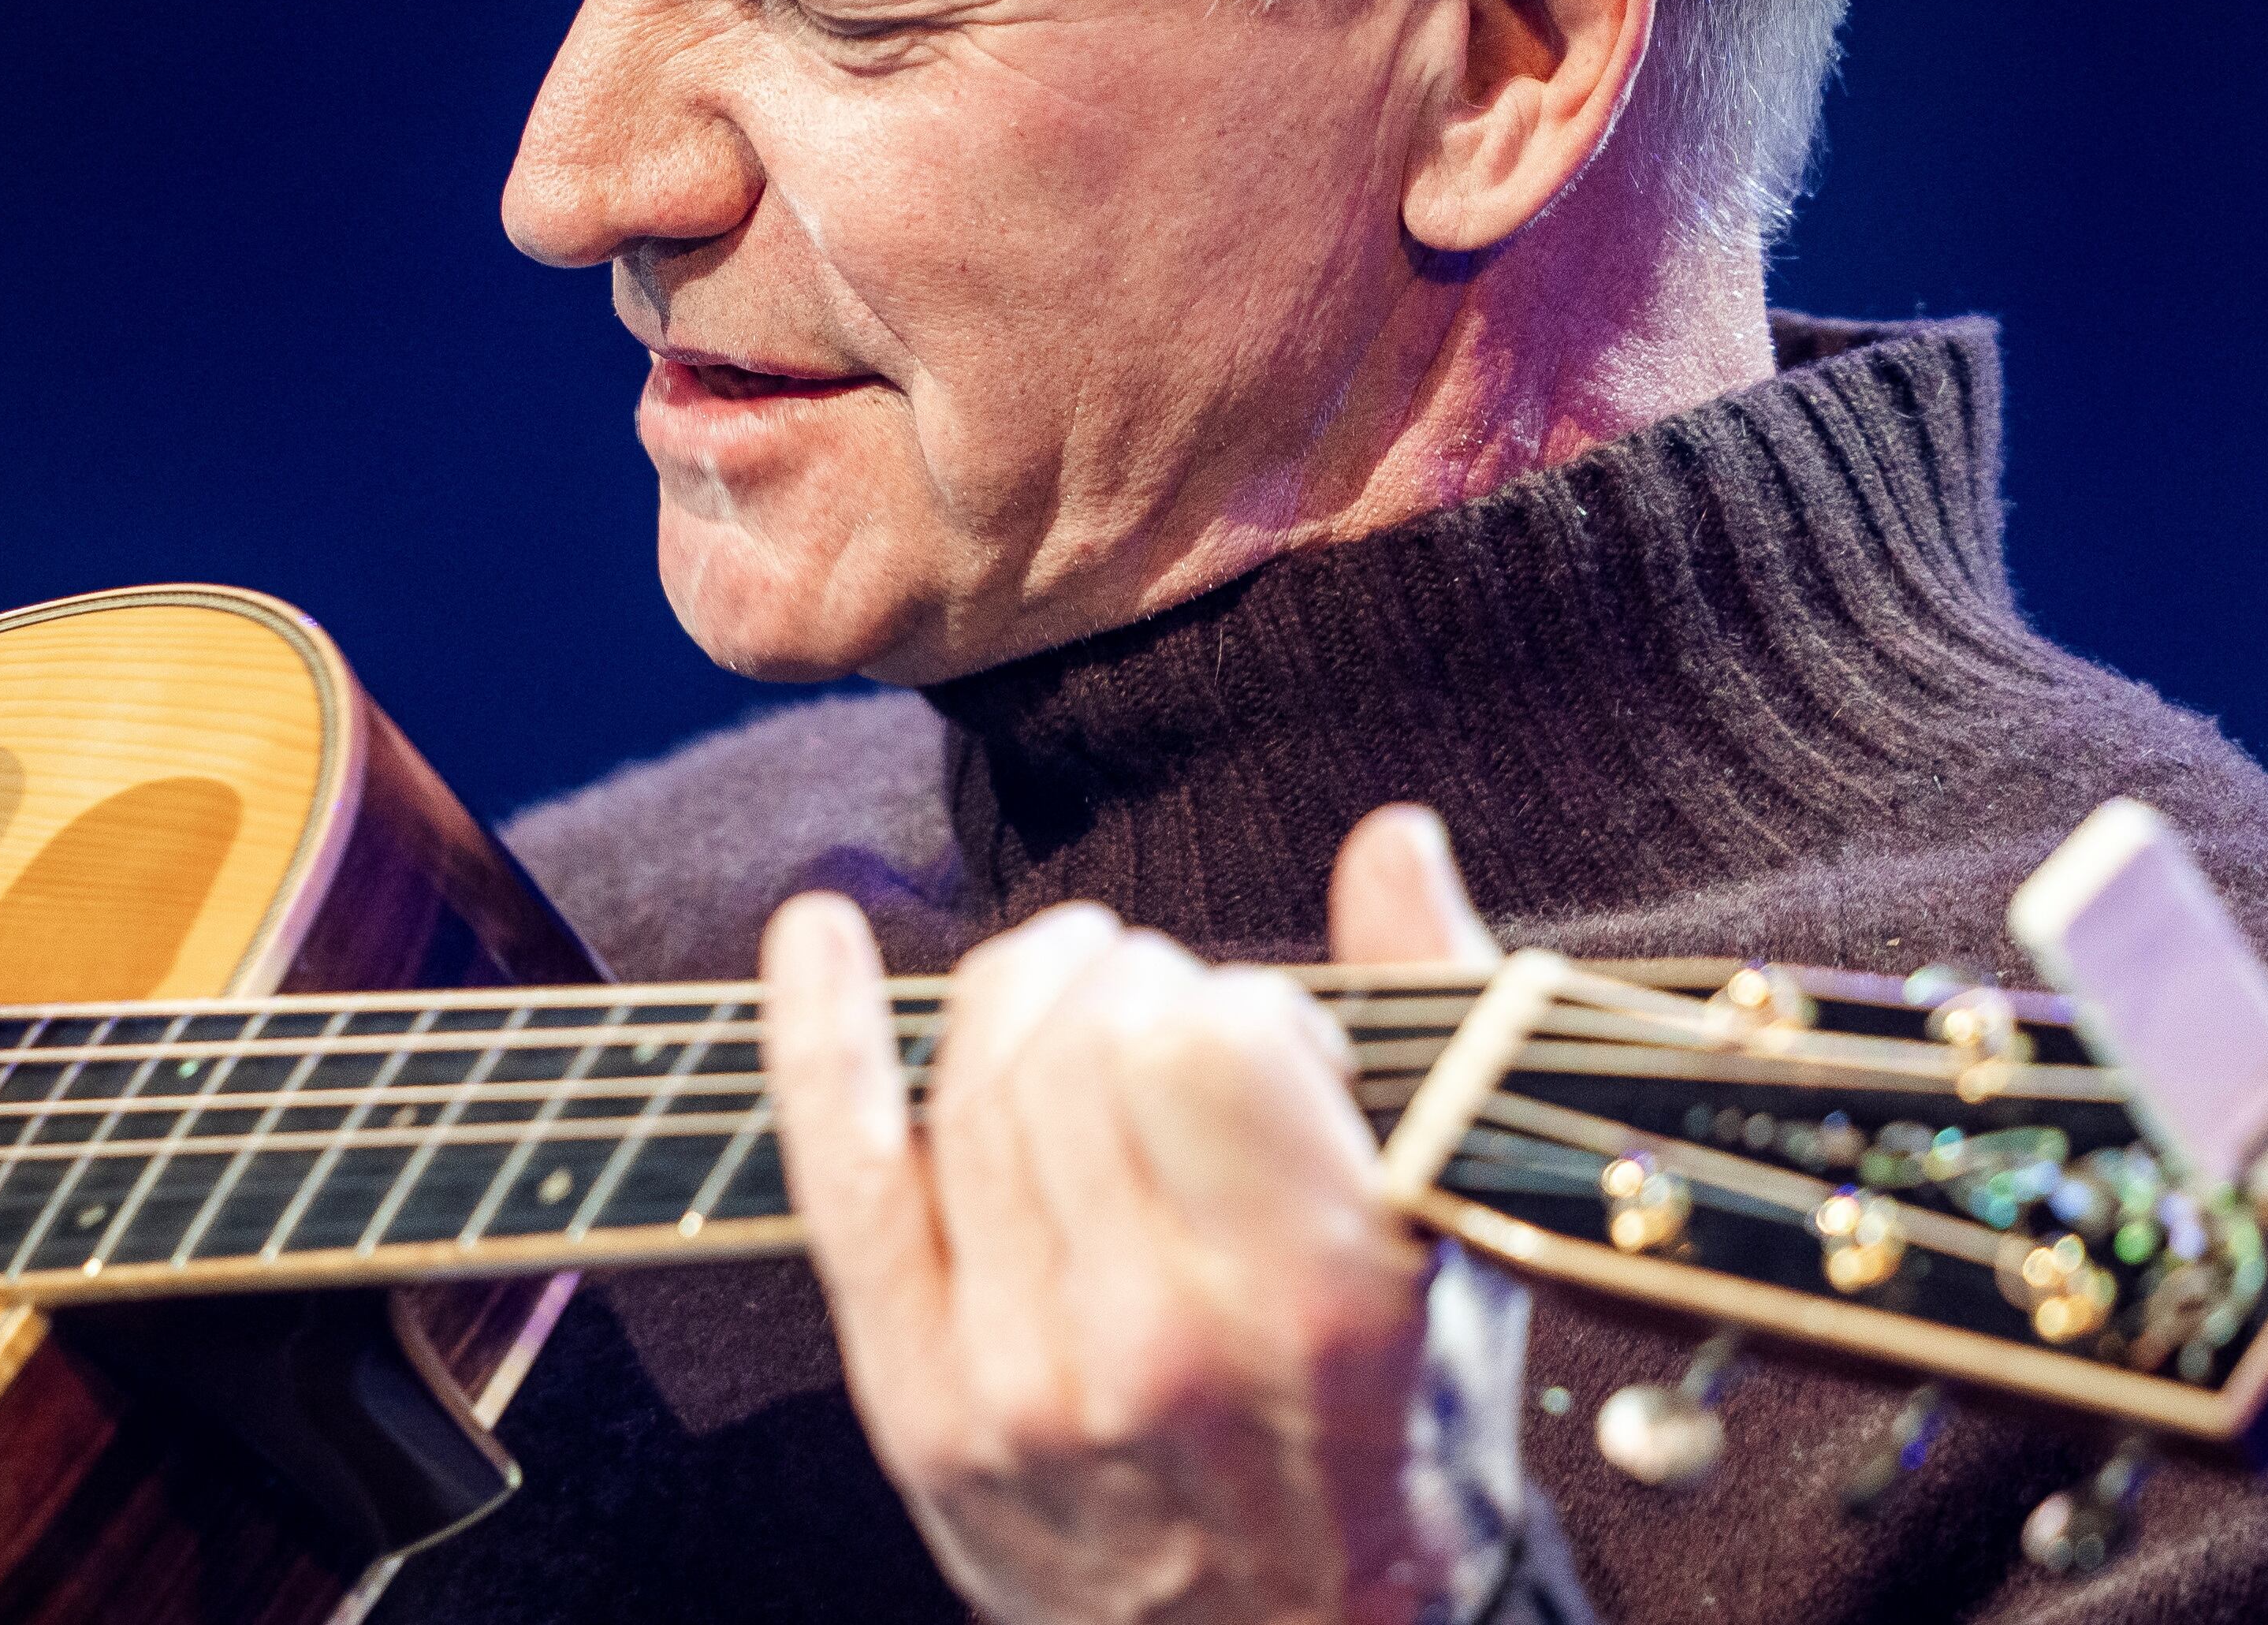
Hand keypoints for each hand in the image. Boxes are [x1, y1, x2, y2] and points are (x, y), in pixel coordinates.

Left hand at [761, 806, 1500, 1624]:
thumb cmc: (1386, 1429)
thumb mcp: (1451, 1243)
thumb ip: (1436, 1025)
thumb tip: (1390, 839)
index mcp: (1313, 1297)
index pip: (1209, 1037)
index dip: (1237, 1005)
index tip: (1265, 1048)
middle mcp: (1155, 1340)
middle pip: (1078, 1038)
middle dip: (1128, 985)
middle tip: (1166, 1028)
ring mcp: (1017, 1373)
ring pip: (973, 1080)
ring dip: (1027, 1002)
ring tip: (1079, 1027)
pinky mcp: (917, 1396)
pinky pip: (842, 1172)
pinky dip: (822, 1037)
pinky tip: (817, 937)